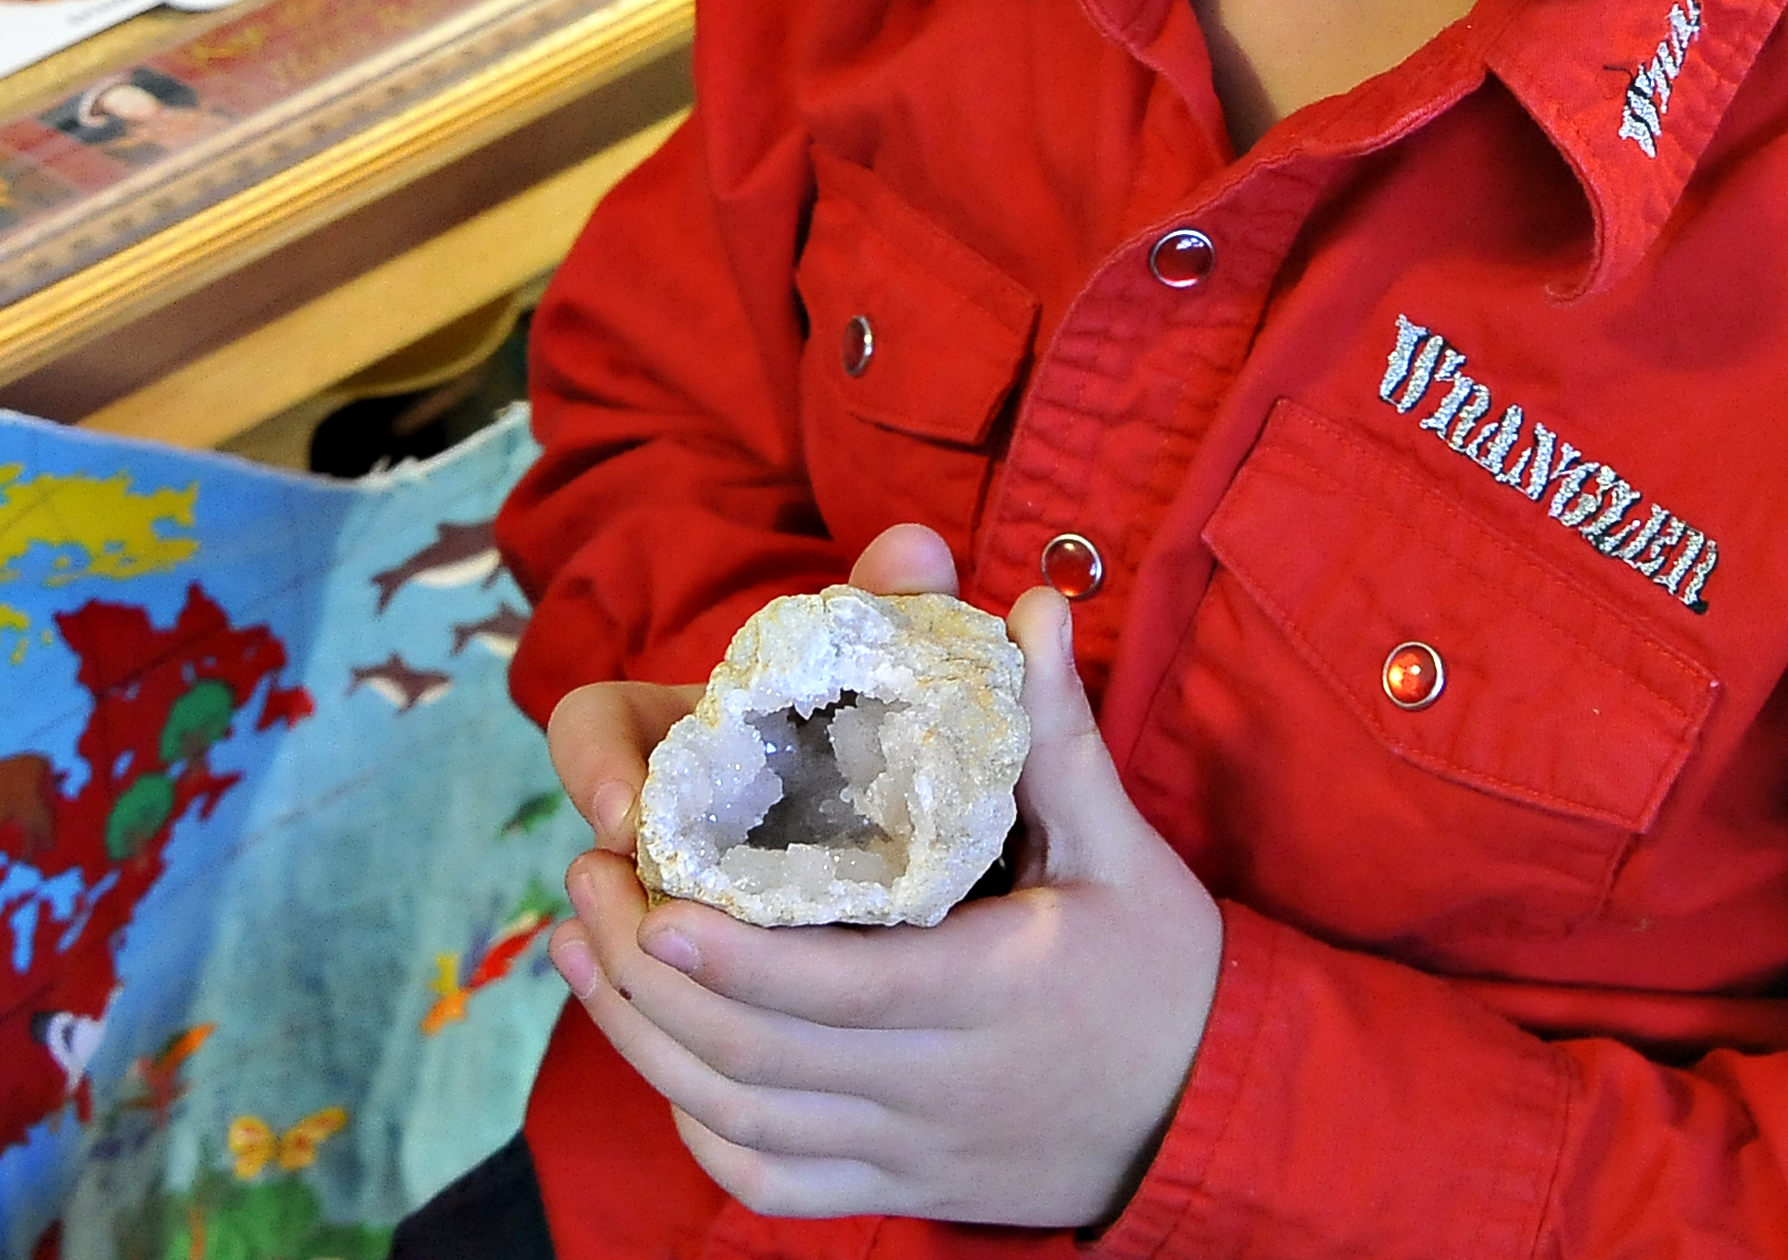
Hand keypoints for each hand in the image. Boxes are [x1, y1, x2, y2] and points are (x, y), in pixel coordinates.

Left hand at [547, 528, 1224, 1227]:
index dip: (733, 958)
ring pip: (747, 1123)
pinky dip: (702, 1128)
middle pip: (762, 1058)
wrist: (1211, 1113)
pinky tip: (655, 1057)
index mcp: (991, 996)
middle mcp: (940, 1090)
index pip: (839, 991)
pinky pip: (777, 1182)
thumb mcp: (1120, 846)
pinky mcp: (899, 1186)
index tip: (651, 898)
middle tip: (582, 881)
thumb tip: (1030, 601)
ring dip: (646, 1045)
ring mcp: (912, 1150)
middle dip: (650, 978)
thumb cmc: (1162, 968)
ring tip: (576, 949)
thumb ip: (1056, 732)